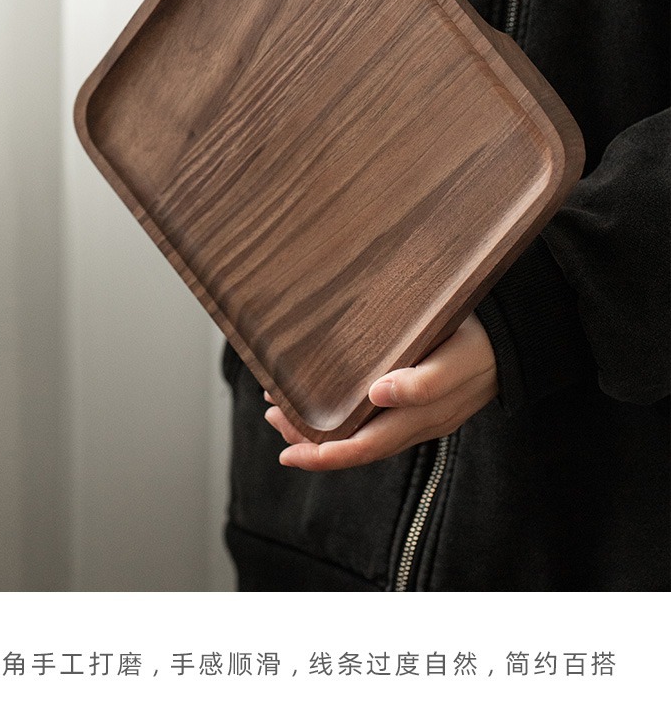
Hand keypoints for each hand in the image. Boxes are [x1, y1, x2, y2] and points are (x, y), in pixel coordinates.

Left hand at [264, 313, 497, 469]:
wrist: (519, 335)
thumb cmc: (484, 343)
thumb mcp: (457, 360)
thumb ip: (424, 381)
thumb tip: (378, 395)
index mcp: (421, 418)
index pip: (363, 448)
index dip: (323, 455)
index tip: (286, 451)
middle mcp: (416, 423)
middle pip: (356, 444)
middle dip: (311, 439)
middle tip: (272, 416)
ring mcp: (418, 414)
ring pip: (362, 432)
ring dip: (323, 427)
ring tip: (285, 408)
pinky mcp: (419, 399)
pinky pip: (375, 419)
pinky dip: (345, 414)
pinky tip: (329, 399)